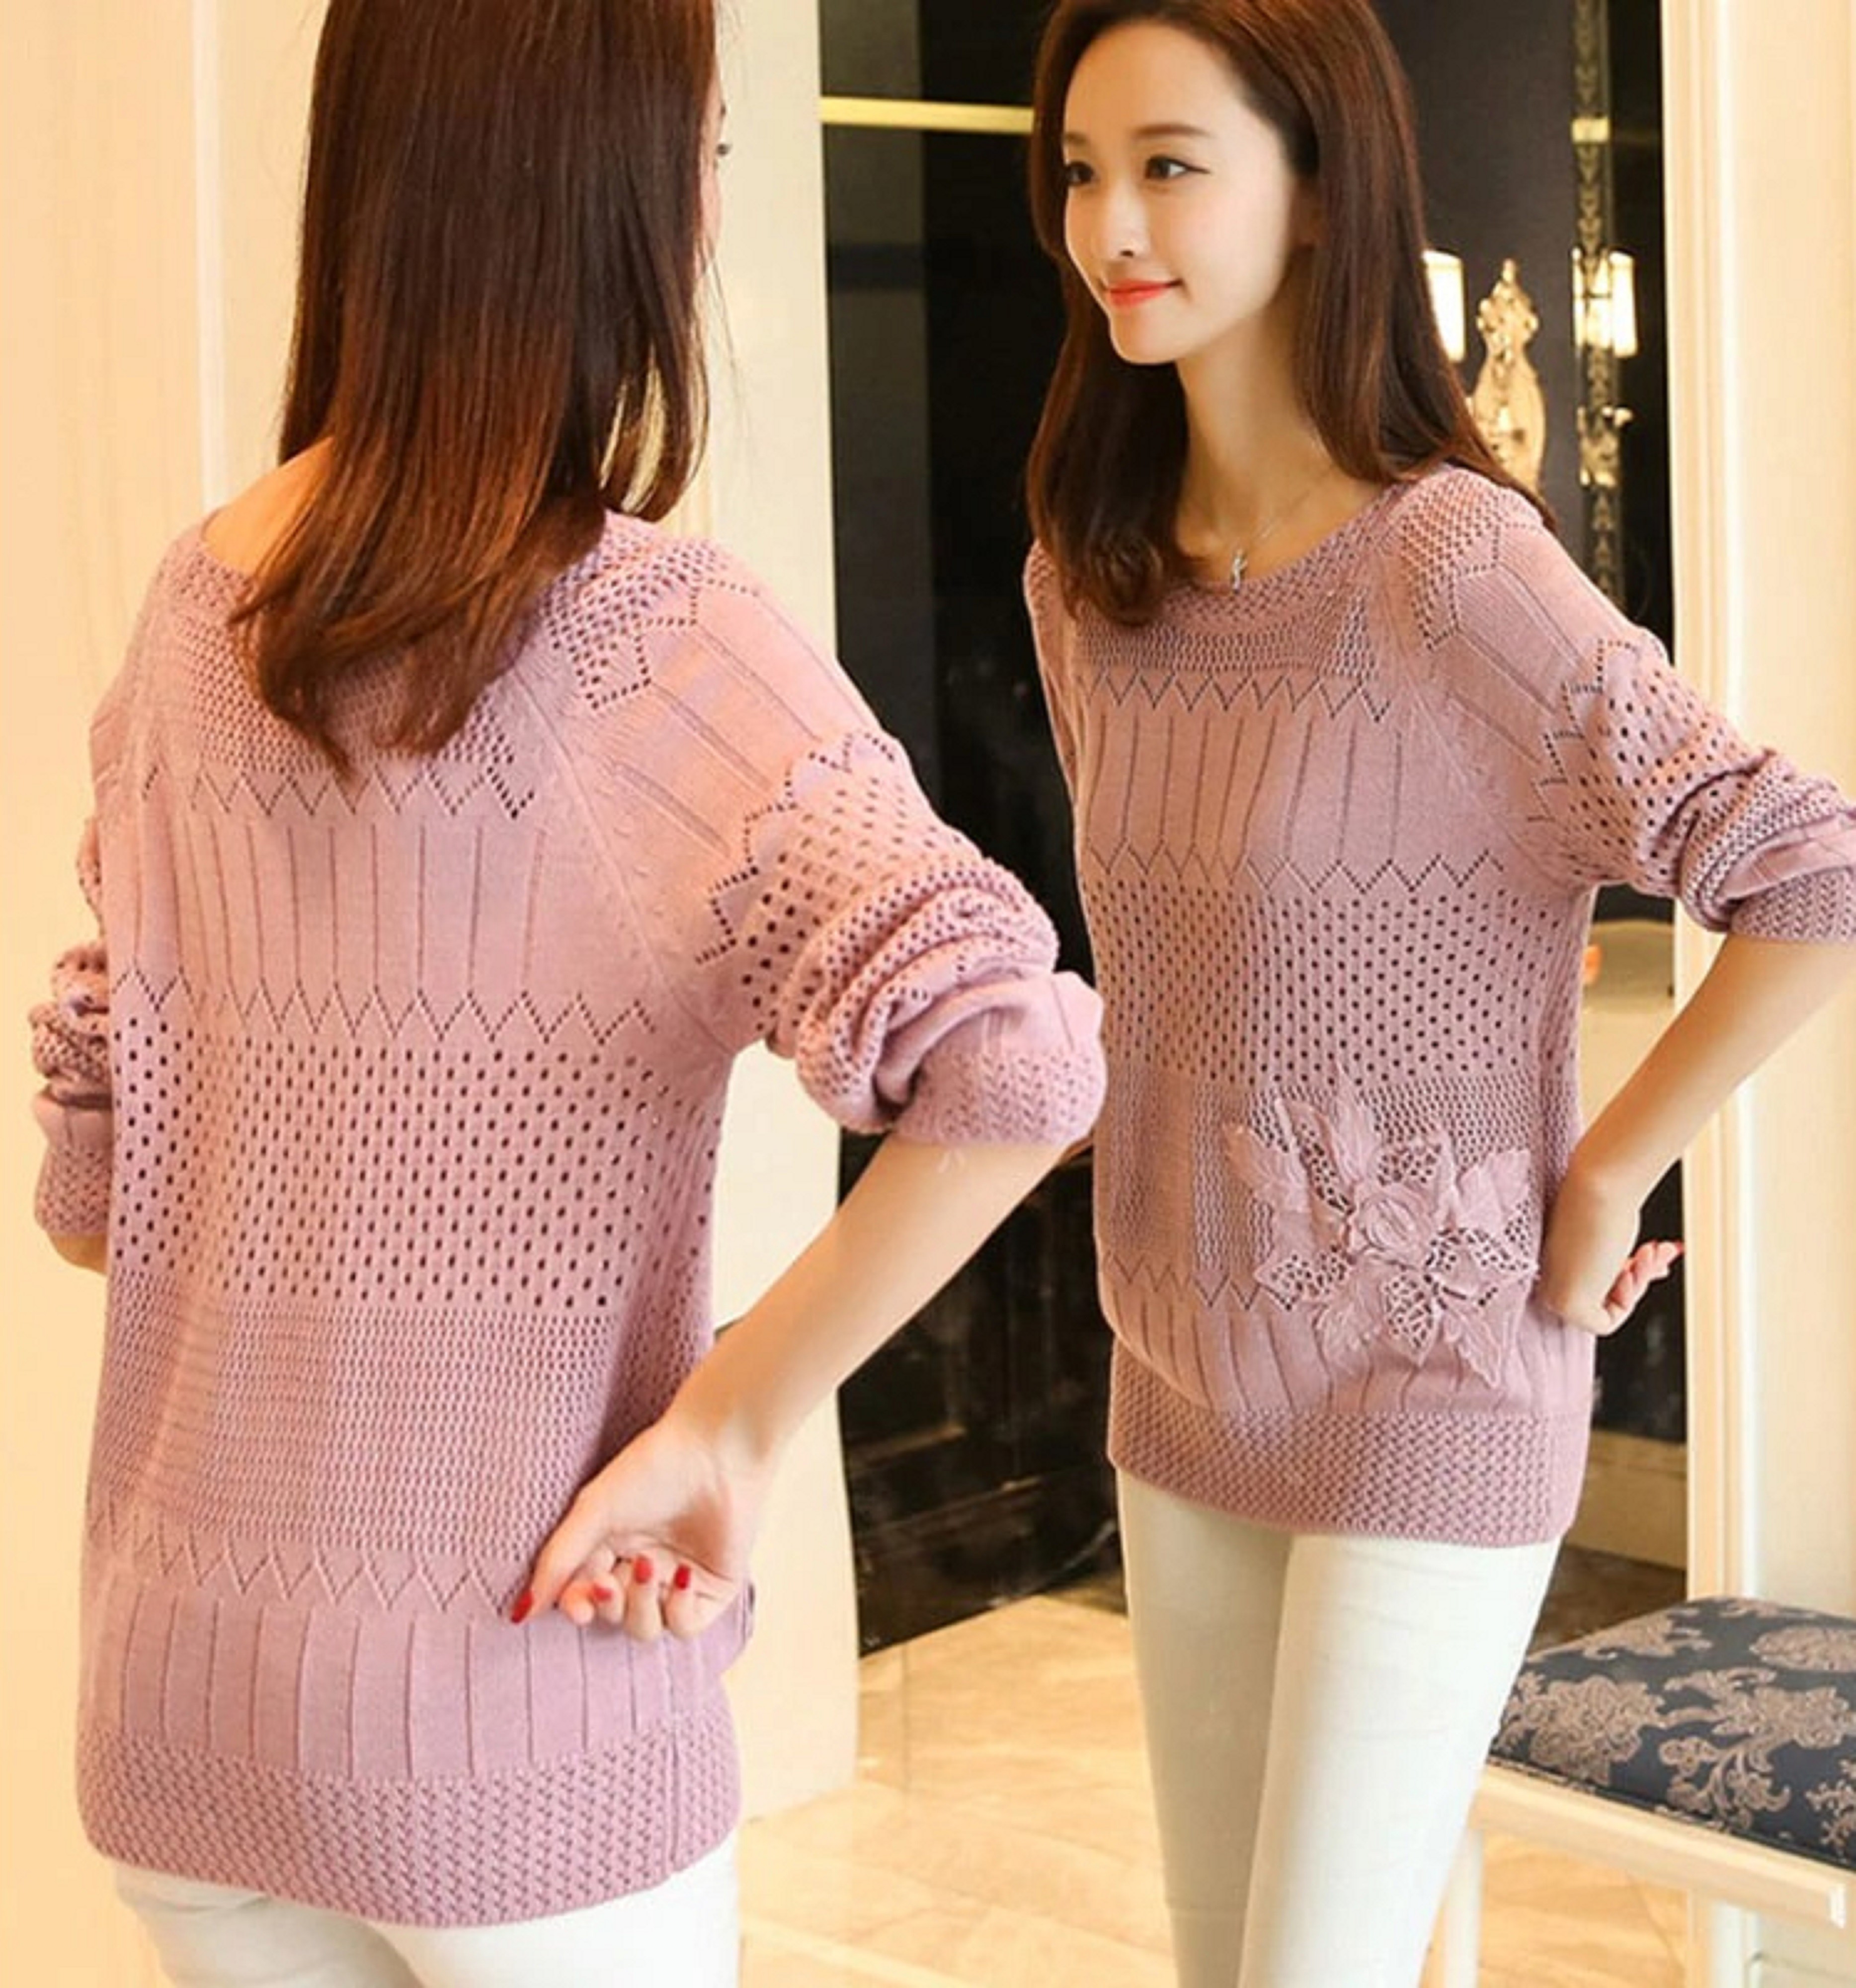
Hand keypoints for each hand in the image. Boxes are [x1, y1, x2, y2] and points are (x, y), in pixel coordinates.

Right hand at [515, 1400, 774, 1641]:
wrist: (715, 1451)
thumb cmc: (652, 1468)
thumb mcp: (594, 1512)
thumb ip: (558, 1562)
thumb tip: (521, 1612)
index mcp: (612, 1547)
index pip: (585, 1596)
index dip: (577, 1608)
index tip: (576, 1606)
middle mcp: (644, 1567)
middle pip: (614, 1617)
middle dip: (609, 1604)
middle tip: (608, 1580)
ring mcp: (678, 1580)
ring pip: (647, 1627)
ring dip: (640, 1605)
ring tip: (647, 1565)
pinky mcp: (712, 1588)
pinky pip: (686, 1627)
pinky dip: (678, 1610)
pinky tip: (681, 1576)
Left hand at [1537, 1159, 1681, 1335]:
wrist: (1600, 1186)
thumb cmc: (1605, 1198)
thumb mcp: (1618, 1237)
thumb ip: (1628, 1259)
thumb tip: (1656, 1267)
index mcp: (1555, 1257)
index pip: (1594, 1282)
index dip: (1629, 1274)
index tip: (1651, 1253)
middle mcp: (1550, 1275)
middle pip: (1603, 1297)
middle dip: (1640, 1276)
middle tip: (1656, 1251)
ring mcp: (1554, 1292)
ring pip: (1606, 1309)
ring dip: (1637, 1283)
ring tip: (1649, 1252)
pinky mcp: (1565, 1304)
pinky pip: (1604, 1324)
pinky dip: (1626, 1302)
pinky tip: (1628, 1272)